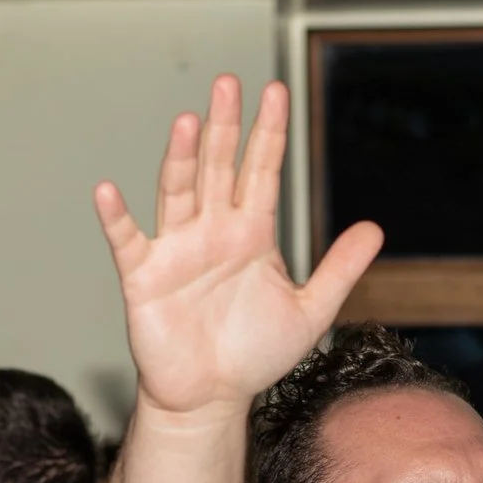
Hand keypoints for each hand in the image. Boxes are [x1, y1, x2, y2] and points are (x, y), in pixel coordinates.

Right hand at [93, 75, 383, 418]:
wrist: (212, 398)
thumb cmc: (254, 354)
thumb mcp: (310, 312)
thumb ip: (339, 269)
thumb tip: (375, 228)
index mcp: (251, 232)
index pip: (261, 171)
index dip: (269, 133)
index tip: (276, 90)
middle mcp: (213, 230)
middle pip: (218, 167)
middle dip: (224, 127)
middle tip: (228, 83)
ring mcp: (176, 249)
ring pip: (177, 191)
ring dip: (179, 157)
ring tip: (187, 121)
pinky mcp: (145, 276)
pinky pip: (127, 241)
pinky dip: (116, 217)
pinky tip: (107, 190)